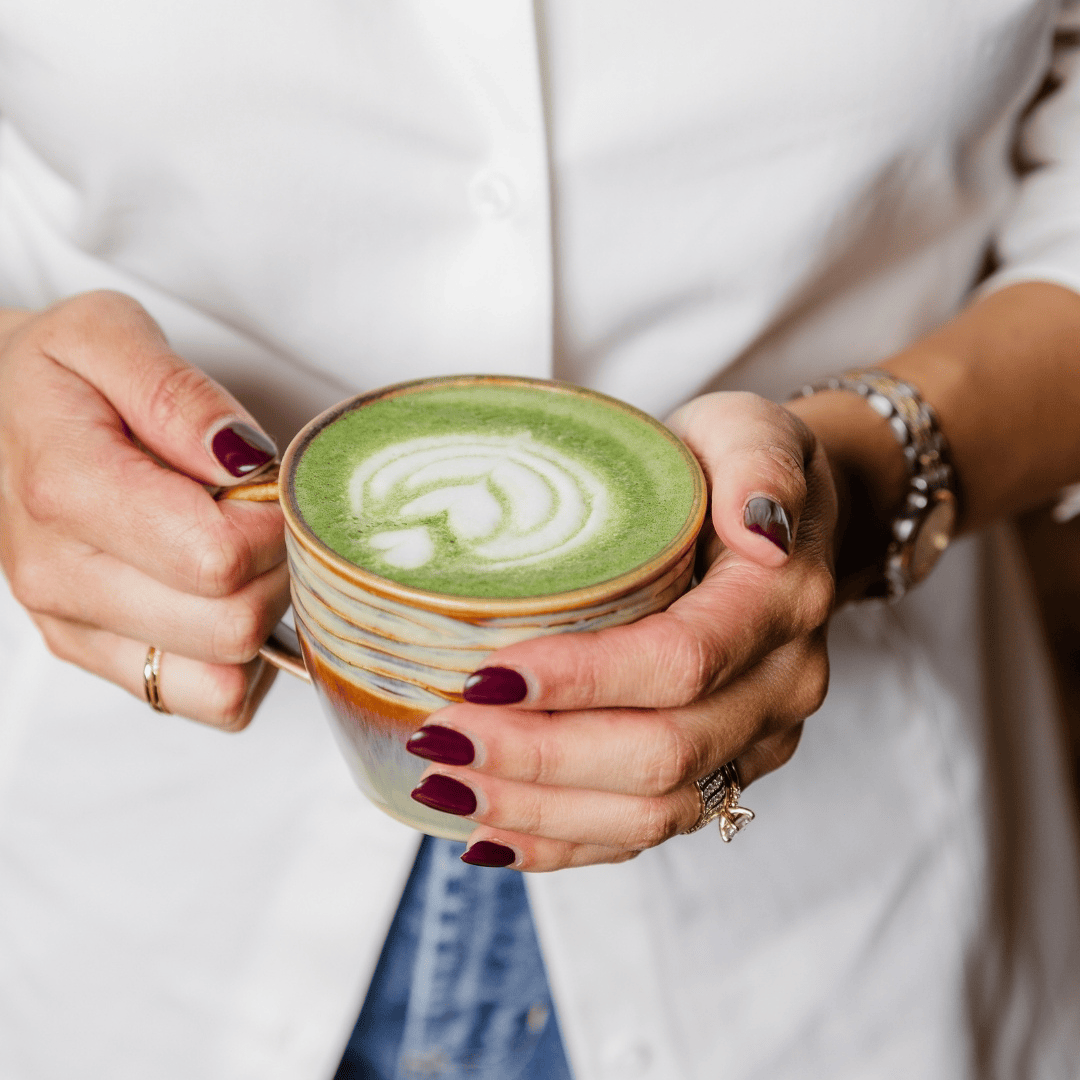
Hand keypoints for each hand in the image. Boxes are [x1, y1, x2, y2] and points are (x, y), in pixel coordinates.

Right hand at [0, 291, 288, 728]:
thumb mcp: (108, 335)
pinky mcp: (94, 657)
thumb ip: (179, 395)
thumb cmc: (60, 376)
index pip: (217, 557)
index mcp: (66, 491)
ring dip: (263, 616)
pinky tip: (227, 597)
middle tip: (264, 517)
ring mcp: (74, 627)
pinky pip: (210, 700)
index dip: (275, 524)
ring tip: (242, 552)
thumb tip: (243, 459)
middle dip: (277, 569)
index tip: (272, 485)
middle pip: (232, 624)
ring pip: (226, 676)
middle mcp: (61, 575)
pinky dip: (242, 660)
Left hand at [405, 392, 837, 869]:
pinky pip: (650, 829)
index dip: (579, 682)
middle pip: (660, 756)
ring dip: (541, 810)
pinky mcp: (725, 768)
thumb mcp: (748, 431)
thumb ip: (757, 465)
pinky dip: (567, 841)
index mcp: (780, 604)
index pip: (678, 664)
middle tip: (441, 735)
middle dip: (540, 757)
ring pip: (654, 811)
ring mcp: (754, 739)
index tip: (483, 678)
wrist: (777, 522)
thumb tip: (760, 528)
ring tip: (448, 785)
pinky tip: (495, 834)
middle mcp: (779, 687)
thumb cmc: (736, 467)